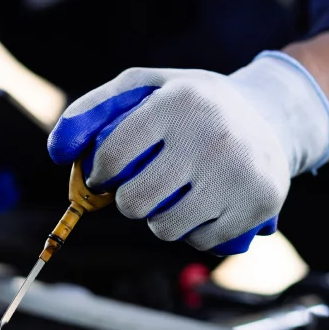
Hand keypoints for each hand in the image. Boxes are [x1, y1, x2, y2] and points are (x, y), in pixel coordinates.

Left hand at [47, 51, 328, 255]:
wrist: (270, 116)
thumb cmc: (191, 105)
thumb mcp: (146, 88)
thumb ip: (94, 110)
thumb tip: (57, 152)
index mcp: (180, 101)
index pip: (113, 157)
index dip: (99, 175)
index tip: (106, 175)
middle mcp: (212, 135)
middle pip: (136, 202)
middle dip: (129, 201)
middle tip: (140, 189)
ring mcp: (238, 172)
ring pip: (166, 228)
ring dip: (159, 221)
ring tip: (172, 197)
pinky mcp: (259, 203)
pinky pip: (201, 241)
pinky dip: (193, 232)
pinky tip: (202, 207)